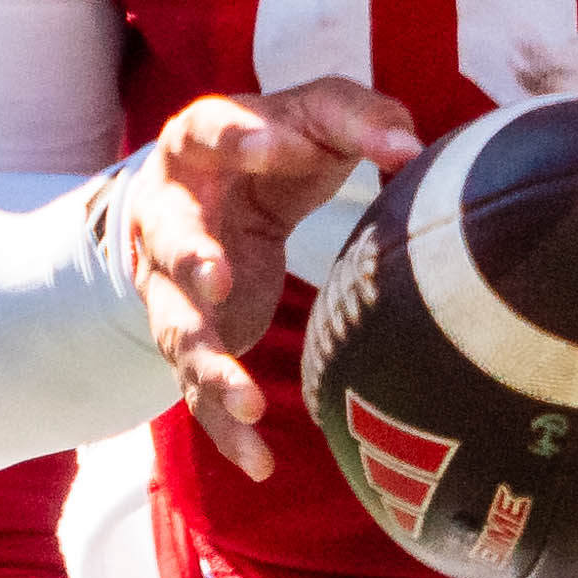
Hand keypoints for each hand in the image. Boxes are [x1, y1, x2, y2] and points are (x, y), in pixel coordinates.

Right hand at [111, 79, 413, 479]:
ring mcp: (171, 284)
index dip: (240, 138)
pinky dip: (225, 428)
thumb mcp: (317, 114)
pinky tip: (259, 462)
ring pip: (179, 328)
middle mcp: (169, 215)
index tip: (278, 145)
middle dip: (190, 258)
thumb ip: (360, 118)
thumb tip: (408, 150)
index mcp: (198, 145)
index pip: (210, 131)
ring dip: (210, 367)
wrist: (222, 190)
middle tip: (217, 278)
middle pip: (170, 238)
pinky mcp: (193, 337)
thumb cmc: (278, 143)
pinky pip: (197, 388)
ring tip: (249, 402)